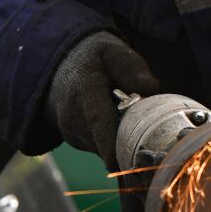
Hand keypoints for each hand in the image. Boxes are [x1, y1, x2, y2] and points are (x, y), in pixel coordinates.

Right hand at [45, 31, 157, 168]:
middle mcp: (73, 117)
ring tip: (128, 115)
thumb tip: (151, 91)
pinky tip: (118, 121)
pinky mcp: (77, 141)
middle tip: (151, 126)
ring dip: (124, 139)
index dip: (114, 144)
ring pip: (107, 149)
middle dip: (132, 140)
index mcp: (84, 91)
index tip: (129, 160)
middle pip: (109, 142)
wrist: (59, 67)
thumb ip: (133, 68)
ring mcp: (73, 133)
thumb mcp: (114, 51)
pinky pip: (102, 148)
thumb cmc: (94, 58)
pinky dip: (115, 140)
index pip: (99, 123)